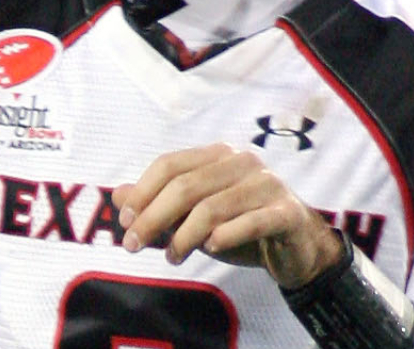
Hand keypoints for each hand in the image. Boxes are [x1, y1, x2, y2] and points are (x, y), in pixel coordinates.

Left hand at [112, 143, 344, 288]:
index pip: (170, 165)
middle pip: (186, 186)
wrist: (297, 248)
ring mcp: (267, 184)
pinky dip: (226, 236)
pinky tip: (211, 249)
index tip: (125, 222)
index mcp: (218, 155)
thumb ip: (158, 205)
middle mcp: (242, 162)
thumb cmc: (240, 227)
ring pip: (212, 207)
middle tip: (133, 245)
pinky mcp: (286, 211)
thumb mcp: (194, 217)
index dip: (143, 192)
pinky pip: (250, 222)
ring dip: (184, 237)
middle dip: (153, 217)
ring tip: (172, 258)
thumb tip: (117, 195)